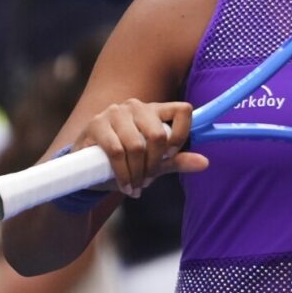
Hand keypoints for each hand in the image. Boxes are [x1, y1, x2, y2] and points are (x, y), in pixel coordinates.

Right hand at [72, 100, 206, 197]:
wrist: (86, 166)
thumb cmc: (126, 161)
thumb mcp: (154, 162)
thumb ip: (177, 160)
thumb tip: (205, 163)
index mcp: (155, 110)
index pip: (183, 110)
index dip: (182, 135)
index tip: (170, 155)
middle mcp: (136, 106)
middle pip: (158, 134)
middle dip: (155, 164)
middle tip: (149, 180)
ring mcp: (115, 113)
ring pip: (137, 146)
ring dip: (138, 173)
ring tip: (136, 186)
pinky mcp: (96, 124)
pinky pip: (117, 152)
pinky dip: (123, 174)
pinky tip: (125, 185)